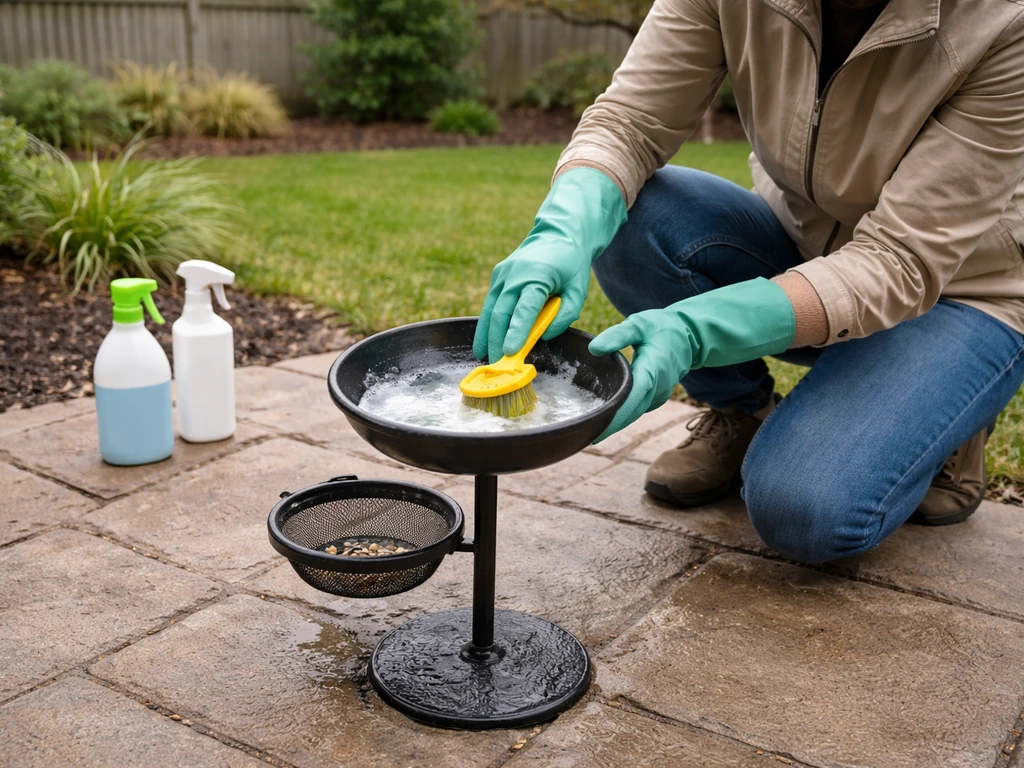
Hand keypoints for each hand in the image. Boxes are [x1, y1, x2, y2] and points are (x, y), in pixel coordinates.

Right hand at [474, 232, 591, 363]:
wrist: (558, 233)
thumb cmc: (571, 265)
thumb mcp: (578, 290)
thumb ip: (565, 315)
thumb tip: (543, 336)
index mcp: (537, 275)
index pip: (524, 308)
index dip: (516, 331)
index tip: (510, 351)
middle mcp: (514, 273)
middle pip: (501, 312)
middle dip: (496, 340)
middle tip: (496, 364)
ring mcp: (502, 273)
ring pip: (490, 308)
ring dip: (486, 334)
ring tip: (483, 356)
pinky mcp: (498, 275)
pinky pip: (490, 302)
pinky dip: (487, 323)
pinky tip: (484, 340)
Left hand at [589, 309, 695, 440]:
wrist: (690, 335)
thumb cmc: (662, 327)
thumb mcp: (639, 324)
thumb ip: (617, 335)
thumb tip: (593, 349)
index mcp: (651, 371)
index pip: (630, 400)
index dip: (613, 416)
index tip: (594, 427)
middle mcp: (657, 389)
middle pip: (630, 413)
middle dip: (609, 426)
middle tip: (583, 434)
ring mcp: (659, 396)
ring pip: (634, 414)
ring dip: (615, 423)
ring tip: (589, 430)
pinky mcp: (657, 397)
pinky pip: (638, 409)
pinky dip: (623, 415)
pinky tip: (605, 418)